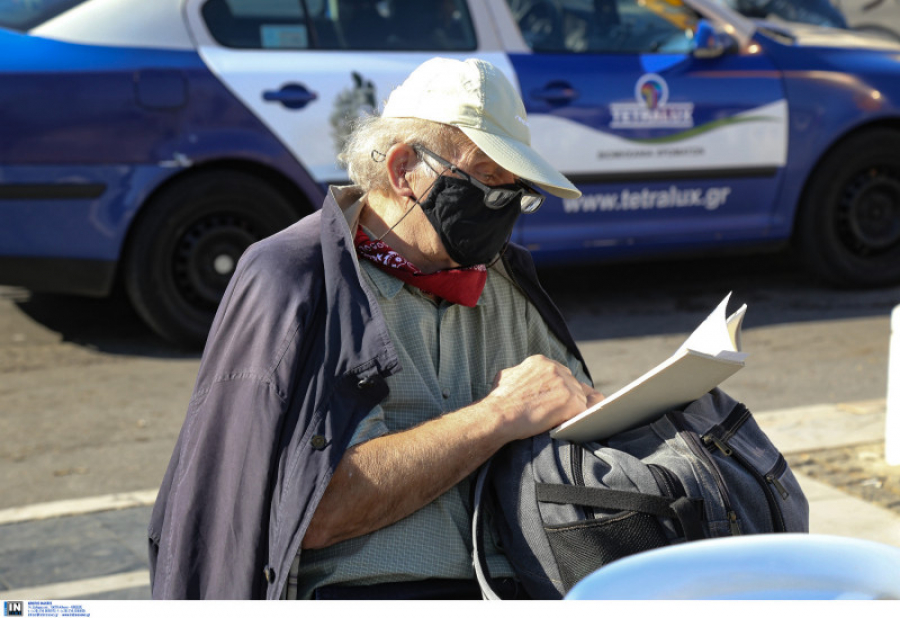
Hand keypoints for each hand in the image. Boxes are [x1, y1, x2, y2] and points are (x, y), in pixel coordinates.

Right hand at [487, 355, 602, 440]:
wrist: (498, 414)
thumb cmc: (498, 400)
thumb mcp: (507, 376)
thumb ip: (520, 373)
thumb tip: (522, 377)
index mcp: (541, 361)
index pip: (559, 373)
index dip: (558, 388)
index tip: (555, 399)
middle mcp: (555, 368)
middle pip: (572, 383)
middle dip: (567, 397)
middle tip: (560, 412)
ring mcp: (565, 384)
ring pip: (579, 397)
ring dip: (572, 409)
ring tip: (562, 421)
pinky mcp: (572, 401)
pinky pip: (583, 410)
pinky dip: (577, 419)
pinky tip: (569, 426)